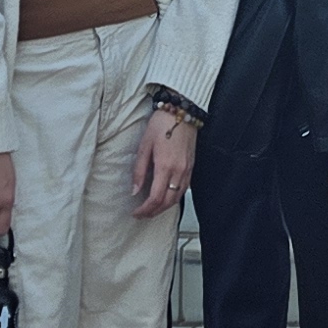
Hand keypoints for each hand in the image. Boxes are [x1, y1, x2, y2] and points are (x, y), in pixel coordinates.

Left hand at [129, 105, 196, 219]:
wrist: (182, 112)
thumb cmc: (162, 124)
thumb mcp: (144, 145)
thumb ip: (139, 170)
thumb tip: (135, 190)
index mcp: (165, 166)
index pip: (156, 197)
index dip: (145, 209)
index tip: (136, 212)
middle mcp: (179, 171)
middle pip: (167, 202)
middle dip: (154, 212)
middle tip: (142, 215)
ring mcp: (187, 170)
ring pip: (177, 198)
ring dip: (164, 207)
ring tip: (152, 210)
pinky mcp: (191, 167)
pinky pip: (184, 189)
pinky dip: (174, 198)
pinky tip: (166, 198)